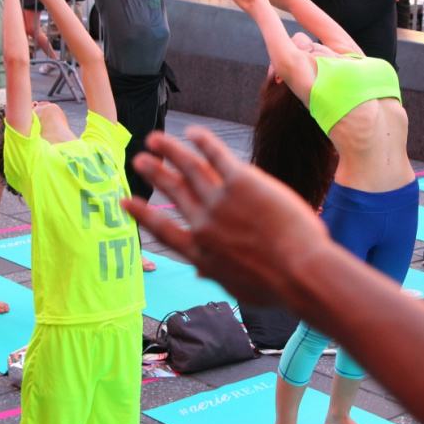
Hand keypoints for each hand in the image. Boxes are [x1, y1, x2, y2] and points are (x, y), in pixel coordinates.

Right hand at [125, 128, 330, 305]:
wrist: (298, 272)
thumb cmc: (277, 287)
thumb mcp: (238, 290)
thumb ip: (217, 275)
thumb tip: (202, 274)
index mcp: (201, 253)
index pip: (163, 230)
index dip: (142, 214)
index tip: (125, 202)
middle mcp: (204, 224)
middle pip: (173, 192)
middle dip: (155, 173)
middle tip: (140, 160)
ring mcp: (219, 201)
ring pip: (188, 168)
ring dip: (169, 151)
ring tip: (155, 139)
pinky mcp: (241, 182)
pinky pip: (216, 156)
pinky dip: (203, 142)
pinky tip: (193, 132)